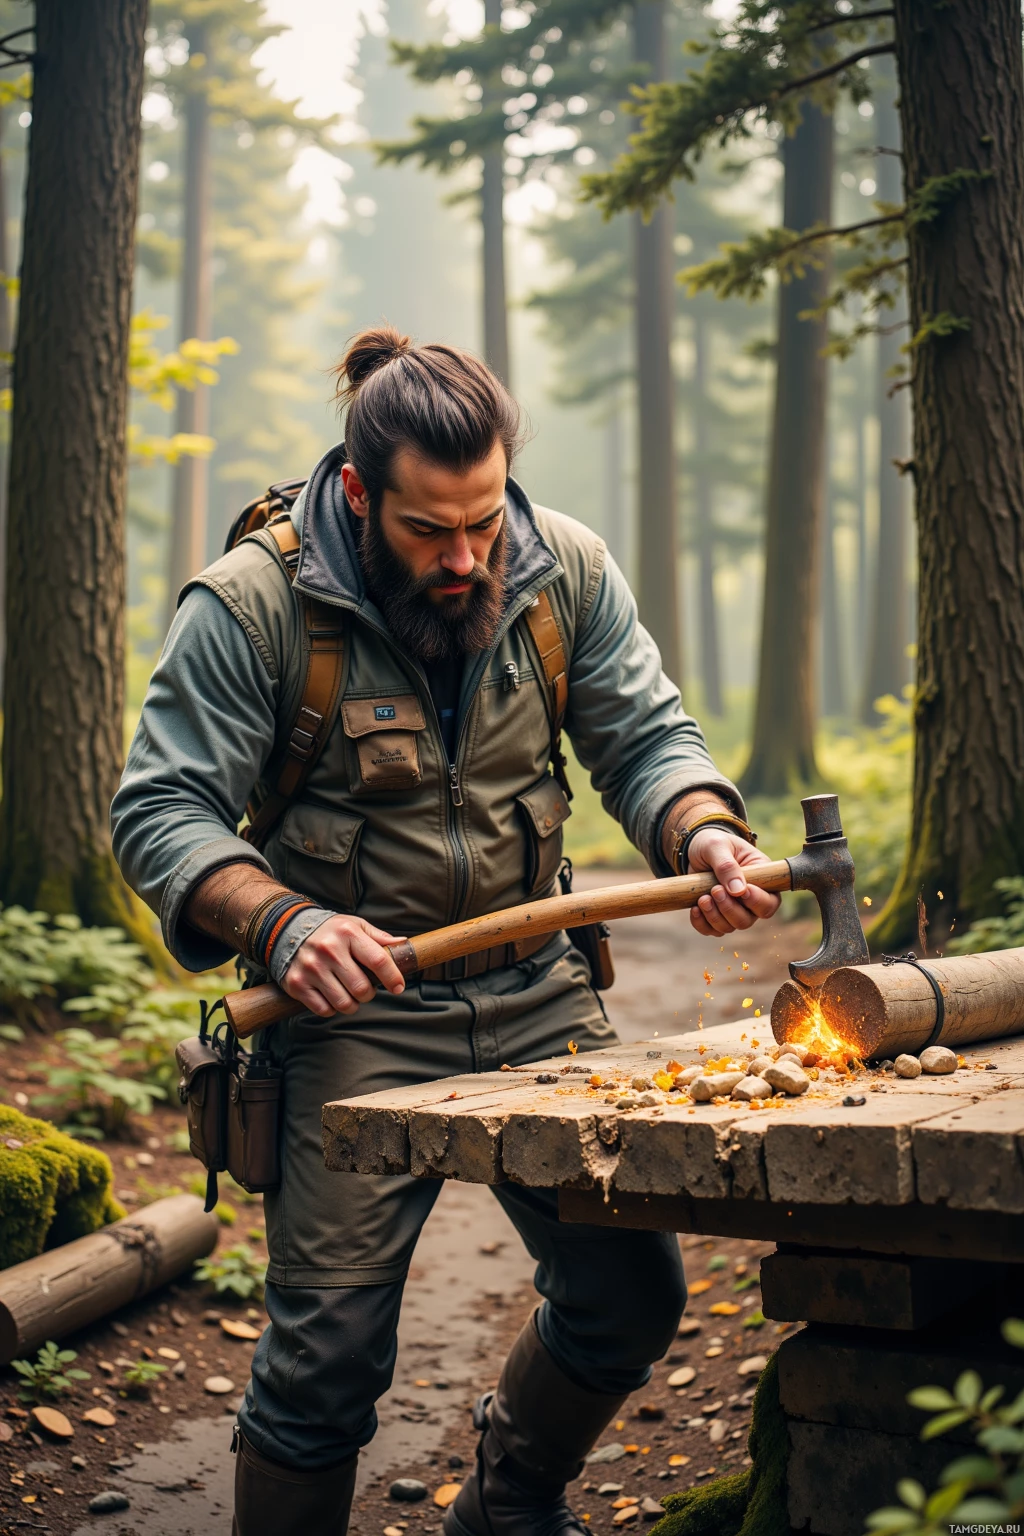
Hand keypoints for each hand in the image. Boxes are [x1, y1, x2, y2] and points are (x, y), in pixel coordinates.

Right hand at [281, 914, 405, 1016]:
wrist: (285, 930)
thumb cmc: (329, 931)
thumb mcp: (354, 925)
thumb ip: (378, 937)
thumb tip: (404, 945)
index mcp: (347, 934)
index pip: (378, 961)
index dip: (392, 977)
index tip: (398, 987)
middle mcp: (329, 950)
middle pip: (362, 988)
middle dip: (368, 994)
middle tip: (364, 989)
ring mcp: (311, 968)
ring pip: (344, 1003)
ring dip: (352, 1004)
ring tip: (349, 994)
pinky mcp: (297, 984)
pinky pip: (324, 1009)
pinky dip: (332, 1008)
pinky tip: (331, 996)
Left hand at [685, 830, 780, 936]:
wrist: (694, 848)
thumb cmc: (712, 842)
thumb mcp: (717, 846)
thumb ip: (727, 866)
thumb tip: (738, 891)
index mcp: (761, 878)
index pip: (770, 902)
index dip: (757, 902)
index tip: (740, 892)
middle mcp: (750, 898)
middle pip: (748, 919)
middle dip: (729, 909)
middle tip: (715, 890)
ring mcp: (733, 908)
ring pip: (730, 927)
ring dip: (714, 916)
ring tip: (702, 898)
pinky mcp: (716, 913)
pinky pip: (712, 929)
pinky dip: (702, 923)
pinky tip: (694, 909)